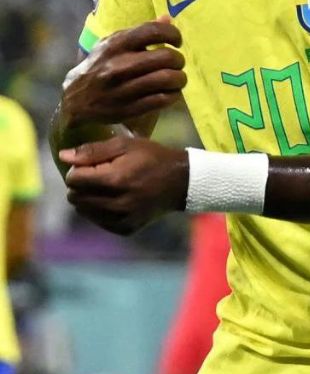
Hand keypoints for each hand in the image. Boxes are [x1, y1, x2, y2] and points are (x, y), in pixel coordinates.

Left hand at [60, 136, 188, 235]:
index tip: (93, 166)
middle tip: (100, 177)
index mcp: (116, 179)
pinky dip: (100, 211)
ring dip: (88, 199)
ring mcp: (122, 218)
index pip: (73, 179)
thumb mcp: (125, 145)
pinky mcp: (126, 228)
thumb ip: (92, 150)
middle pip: (75, 197)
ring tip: (106, 189)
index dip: (78, 170)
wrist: (183, 182)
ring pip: (83, 211)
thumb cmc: (152, 158)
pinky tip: (114, 201)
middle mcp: (118, 203)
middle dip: (82, 186)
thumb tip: (62, 157)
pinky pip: (97, 221)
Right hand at [61, 20, 186, 126]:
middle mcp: (118, 65)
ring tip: (177, 79)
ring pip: (167, 79)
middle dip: (179, 60)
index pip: (153, 31)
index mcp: (115, 44)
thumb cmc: (101, 66)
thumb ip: (141, 32)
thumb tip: (167, 19)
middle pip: (167, 57)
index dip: (173, 34)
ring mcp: (122, 89)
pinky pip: (162, 99)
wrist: (76, 100)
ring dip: (180, 79)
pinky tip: (170, 92)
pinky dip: (173, 95)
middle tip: (176, 64)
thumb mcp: (114, 44)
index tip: (176, 42)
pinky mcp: (128, 109)